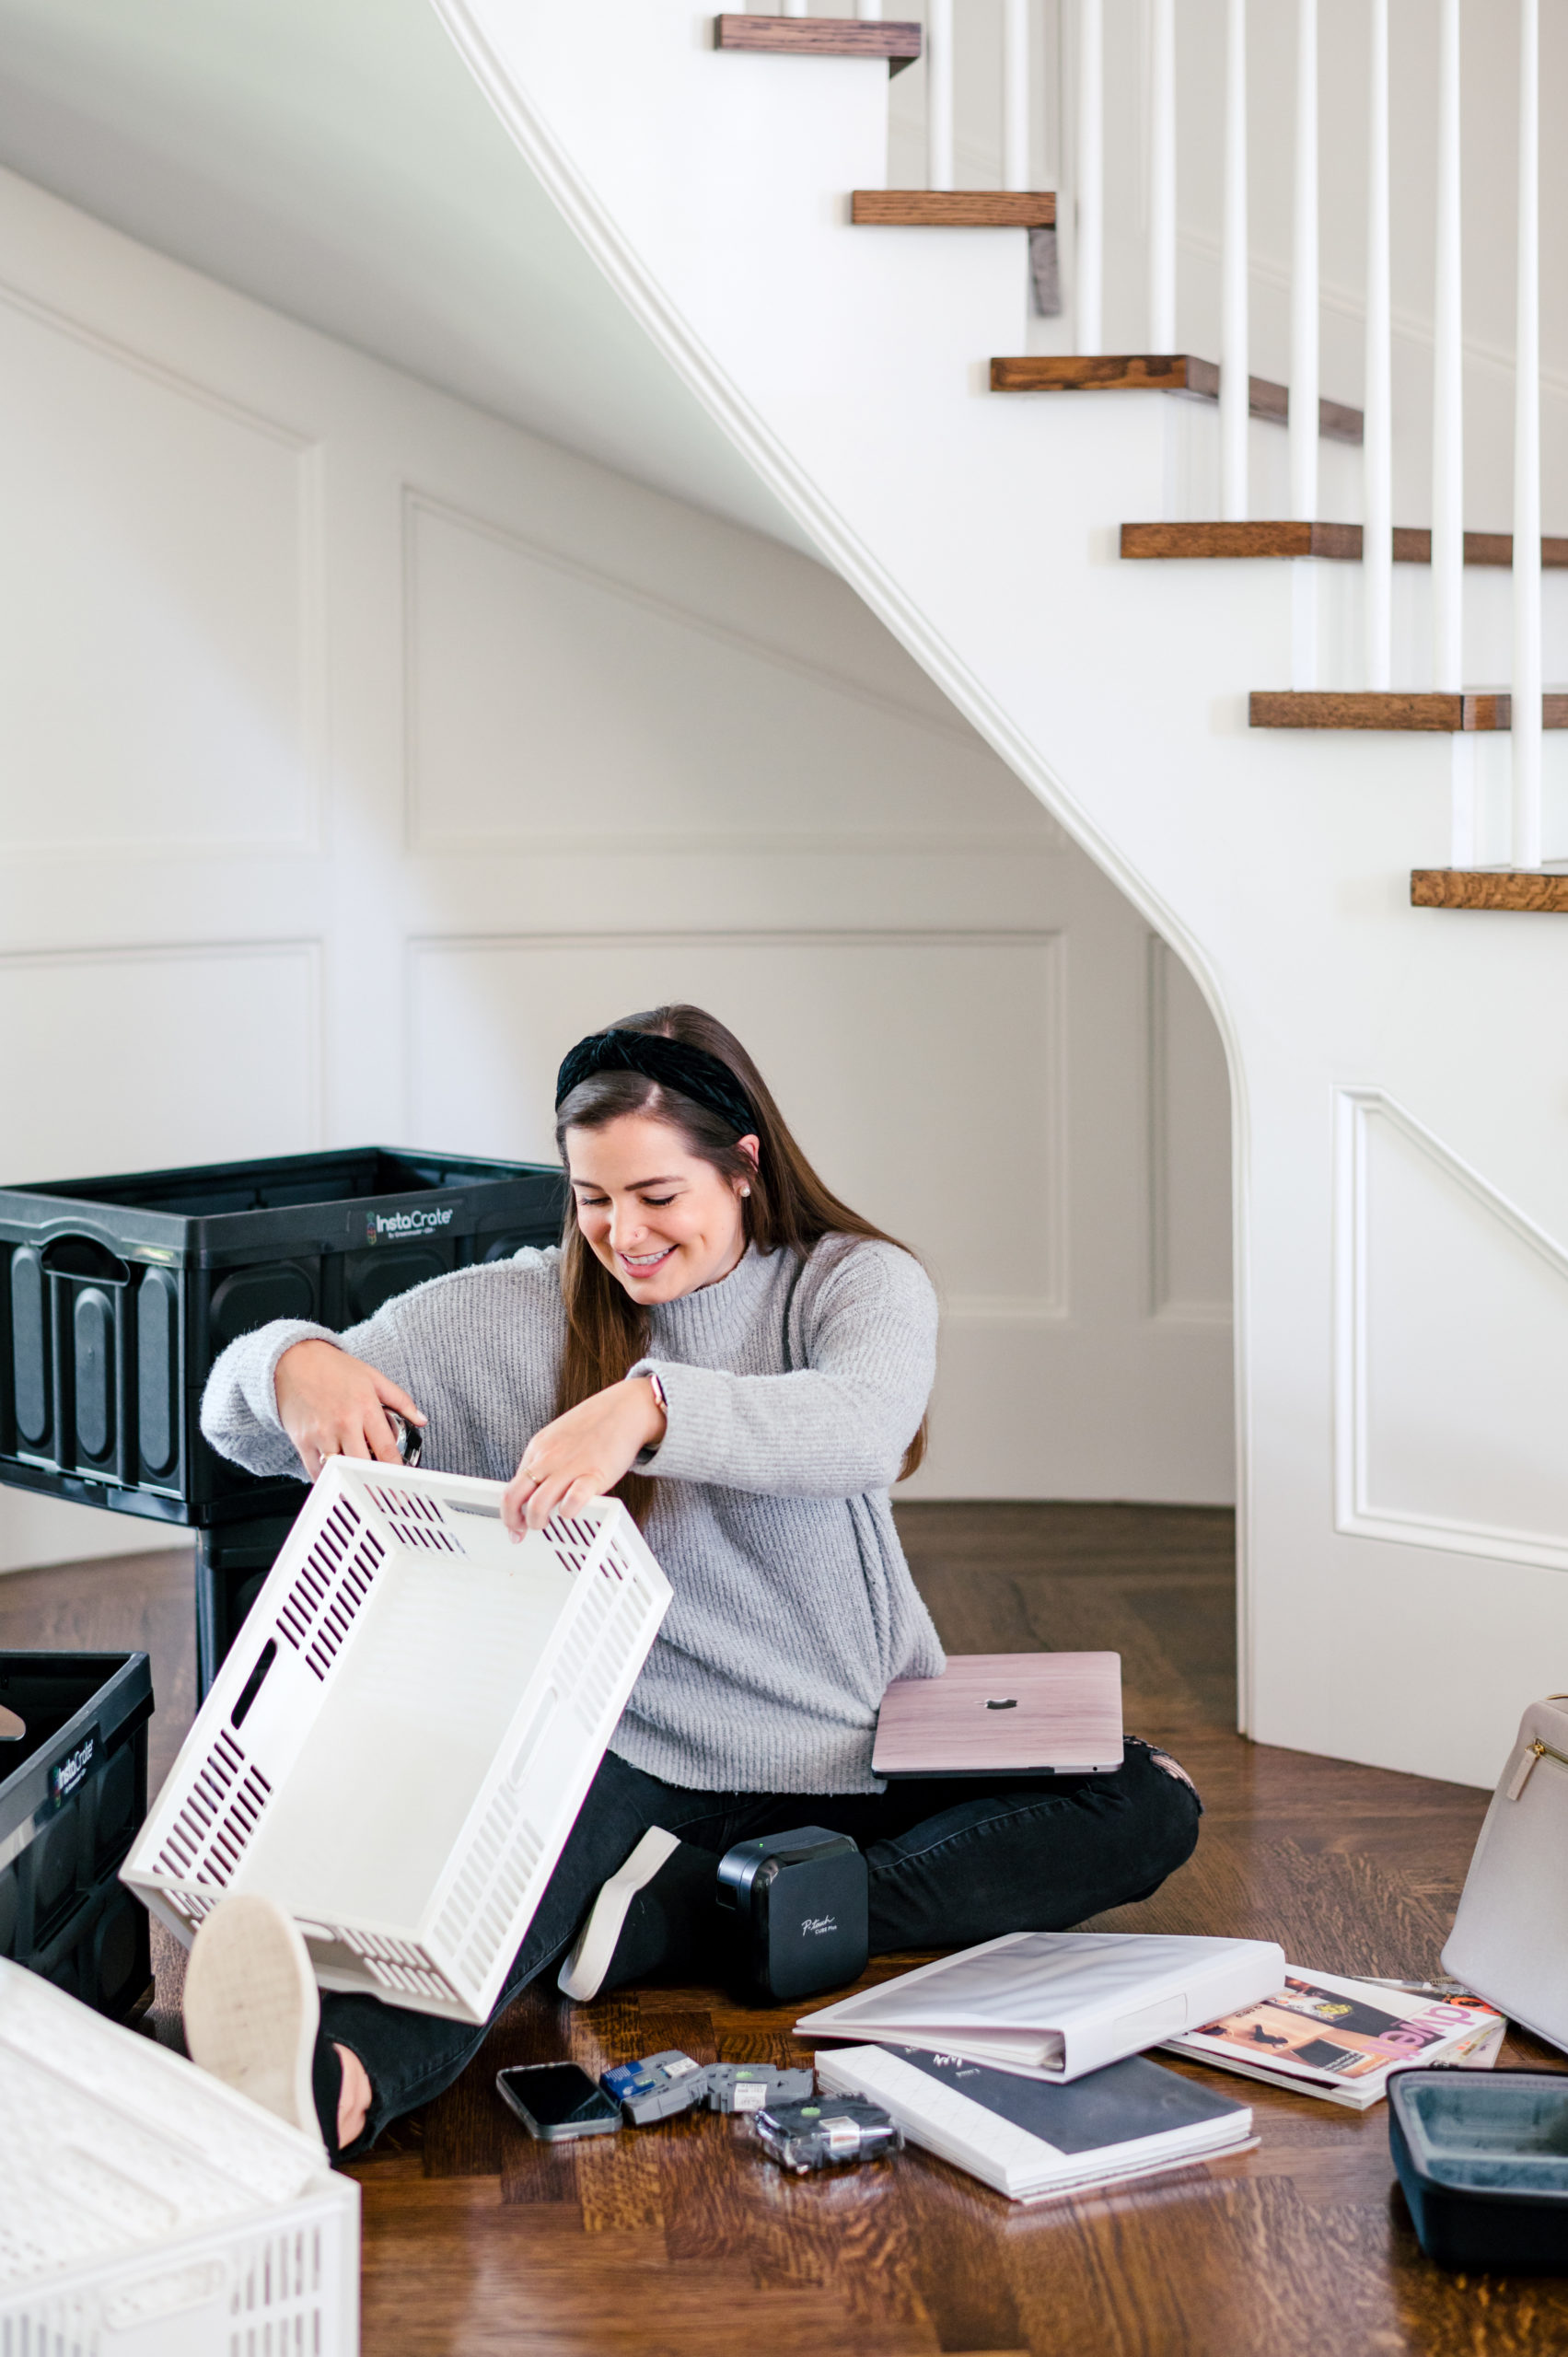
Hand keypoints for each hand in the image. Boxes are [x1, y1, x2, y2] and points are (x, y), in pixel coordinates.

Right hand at [274, 1339, 425, 1479]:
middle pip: (362, 1465)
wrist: (294, 1360)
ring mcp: (321, 1432)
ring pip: (339, 1471)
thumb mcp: (373, 1377)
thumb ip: (400, 1400)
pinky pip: (316, 1471)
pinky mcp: (302, 1440)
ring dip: (350, 1481)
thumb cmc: (334, 1368)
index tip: (402, 1485)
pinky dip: (328, 1479)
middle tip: (382, 1491)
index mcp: (365, 1407)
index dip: (396, 1471)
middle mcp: (343, 1422)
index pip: (386, 1449)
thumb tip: (421, 1419)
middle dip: (373, 1481)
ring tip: (360, 1485)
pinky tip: (338, 1479)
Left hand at [502, 1377, 666, 1536]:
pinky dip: (567, 1513)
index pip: (511, 1486)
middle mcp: (548, 1458)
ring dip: (537, 1522)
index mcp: (537, 1448)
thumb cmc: (594, 1425)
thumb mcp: (558, 1437)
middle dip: (513, 1521)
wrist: (625, 1409)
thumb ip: (544, 1460)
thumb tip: (534, 1488)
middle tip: (521, 1531)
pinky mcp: (593, 1475)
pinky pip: (572, 1501)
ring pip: (537, 1505)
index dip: (508, 1511)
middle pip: (513, 1497)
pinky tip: (571, 1511)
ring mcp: (569, 1467)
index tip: (513, 1524)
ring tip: (546, 1523)